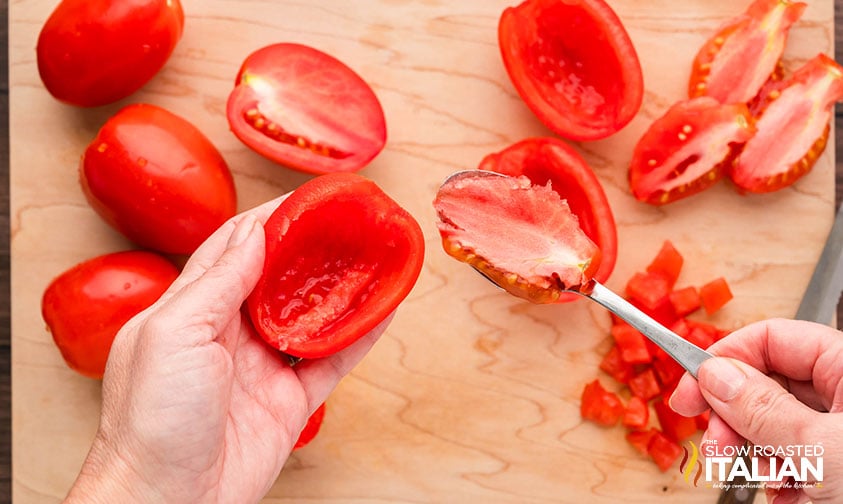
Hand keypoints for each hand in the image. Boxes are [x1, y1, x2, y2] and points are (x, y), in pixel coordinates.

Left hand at [64, 195, 392, 503]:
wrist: (167, 501)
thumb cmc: (150, 420)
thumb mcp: (174, 333)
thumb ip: (217, 281)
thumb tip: (254, 233)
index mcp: (192, 308)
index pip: (235, 247)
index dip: (272, 219)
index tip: (307, 197)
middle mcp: (230, 332)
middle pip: (281, 276)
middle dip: (313, 247)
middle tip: (349, 221)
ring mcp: (263, 366)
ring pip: (312, 315)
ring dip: (342, 287)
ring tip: (375, 255)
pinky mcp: (290, 400)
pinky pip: (333, 360)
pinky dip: (360, 336)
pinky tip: (384, 311)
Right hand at [670, 318, 842, 503]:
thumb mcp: (824, 448)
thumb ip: (764, 409)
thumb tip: (713, 375)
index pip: (772, 337)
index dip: (726, 359)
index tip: (689, 391)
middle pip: (767, 384)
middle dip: (735, 420)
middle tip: (715, 448)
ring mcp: (841, 429)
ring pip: (775, 425)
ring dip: (758, 456)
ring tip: (769, 482)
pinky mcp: (839, 464)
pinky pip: (793, 457)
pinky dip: (781, 478)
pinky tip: (791, 496)